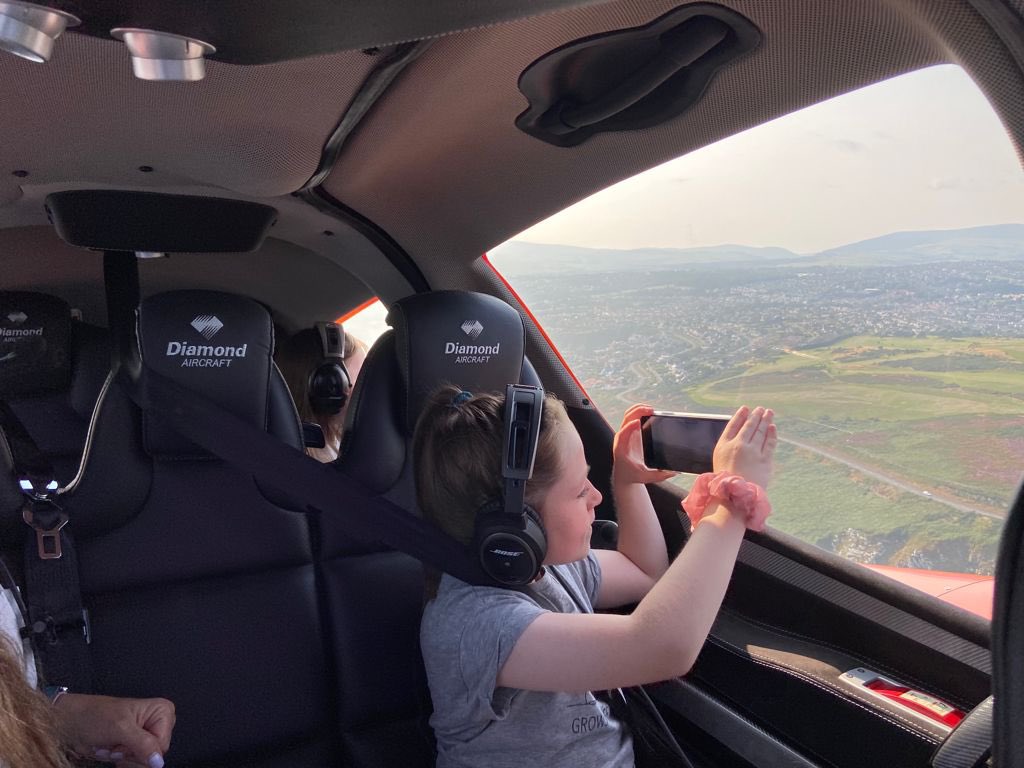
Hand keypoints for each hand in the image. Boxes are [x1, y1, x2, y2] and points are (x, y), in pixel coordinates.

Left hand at [53, 693, 174, 767]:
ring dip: (123, 758)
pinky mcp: (135, 747)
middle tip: (114, 744)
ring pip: (145, 761)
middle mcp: (158, 723)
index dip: (141, 749)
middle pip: (155, 754)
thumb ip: (143, 744)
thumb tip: (159, 762)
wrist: (72, 721)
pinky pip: (136, 763)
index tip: (122, 742)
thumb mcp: (120, 729)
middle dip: (130, 754)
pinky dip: (121, 761)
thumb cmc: (95, 716)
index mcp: (161, 711)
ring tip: (110, 746)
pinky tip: (110, 751)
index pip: (162, 744)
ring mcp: (147, 736)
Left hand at [612, 404, 676, 485]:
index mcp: (622, 449)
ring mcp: (625, 434)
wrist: (623, 474)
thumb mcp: (645, 477)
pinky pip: (632, 417)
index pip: (622, 435)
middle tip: (651, 411)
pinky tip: (649, 411)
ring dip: (638, 409)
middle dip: (637, 412)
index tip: (637, 422)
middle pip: (626, 420)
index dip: (629, 427)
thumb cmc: (633, 475)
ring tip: (651, 409)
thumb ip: (659, 476)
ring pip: (628, 416)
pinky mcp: (630, 431)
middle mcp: (622, 439)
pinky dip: (639, 412)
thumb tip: (674, 472)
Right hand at [712, 406, 776, 489]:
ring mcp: (752, 452)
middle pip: (749, 426)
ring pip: (760, 431)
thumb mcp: (719, 460)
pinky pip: (769, 443)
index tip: (745, 408)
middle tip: (761, 409)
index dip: (740, 415)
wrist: (734, 497)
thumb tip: (739, 434)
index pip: (733, 425)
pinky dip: (772, 433)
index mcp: (723, 445)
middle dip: (756, 415)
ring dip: (765, 420)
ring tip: (768, 413)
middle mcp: (738, 446)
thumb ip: (727, 446)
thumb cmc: (725, 481)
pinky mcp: (765, 460)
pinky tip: (773, 427)